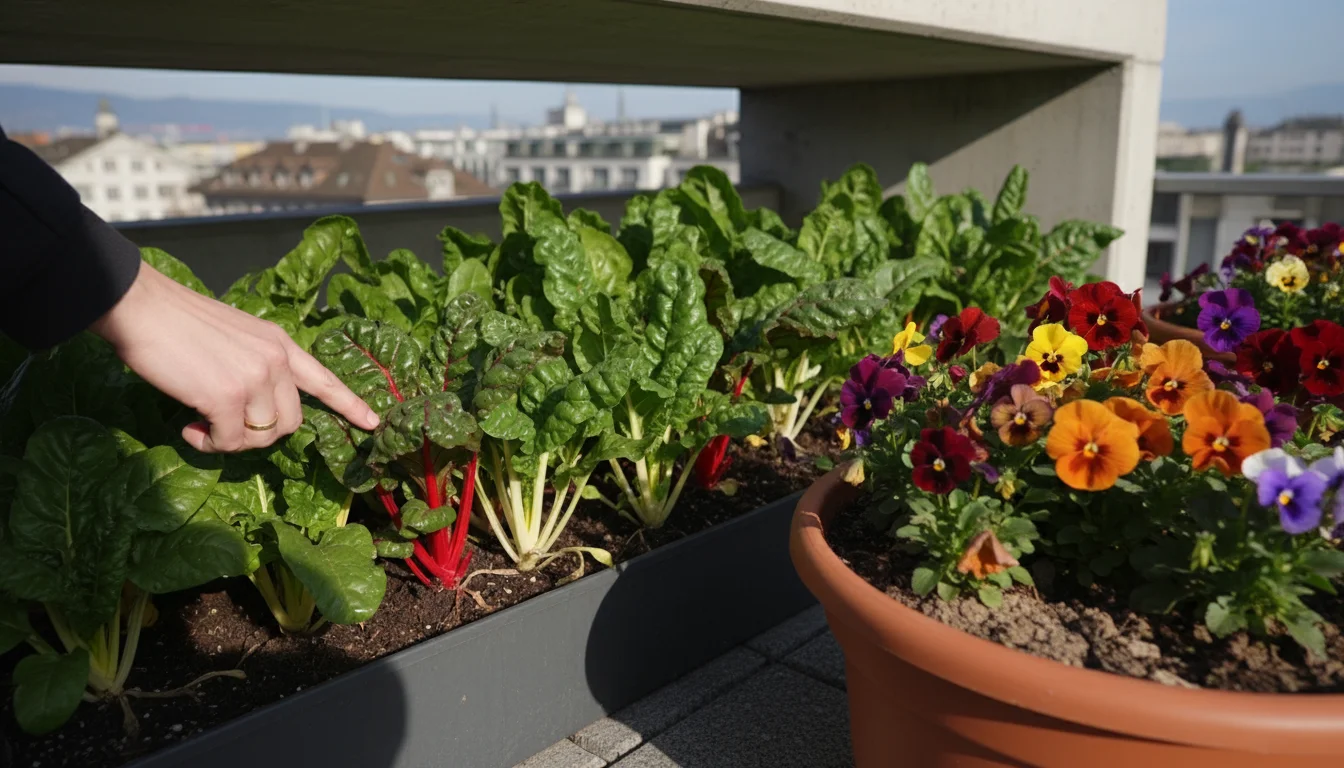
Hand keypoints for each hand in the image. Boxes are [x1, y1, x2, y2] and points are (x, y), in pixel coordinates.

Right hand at [91, 263, 378, 451]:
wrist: (143, 307)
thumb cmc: (179, 323)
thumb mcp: (236, 338)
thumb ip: (255, 366)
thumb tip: (252, 409)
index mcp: (280, 344)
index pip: (323, 379)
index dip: (349, 404)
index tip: (373, 422)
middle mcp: (276, 361)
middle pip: (291, 423)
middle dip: (260, 434)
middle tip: (224, 426)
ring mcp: (255, 379)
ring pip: (262, 437)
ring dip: (230, 440)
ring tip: (201, 423)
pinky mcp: (227, 398)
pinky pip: (229, 441)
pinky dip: (207, 442)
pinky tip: (189, 426)